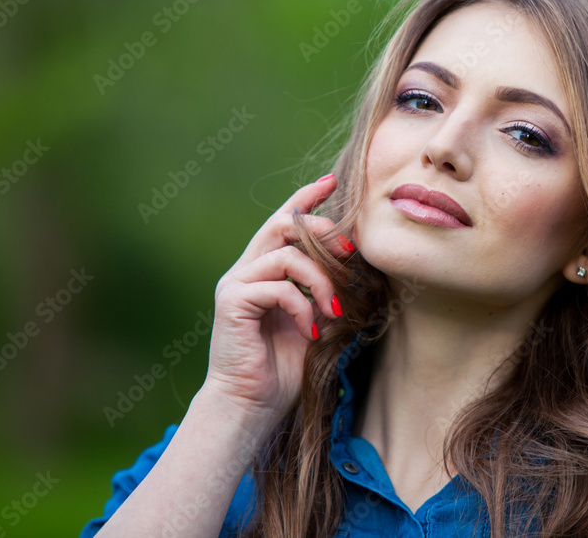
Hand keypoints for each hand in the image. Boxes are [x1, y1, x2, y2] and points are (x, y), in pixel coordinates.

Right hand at [203, 174, 353, 421]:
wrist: (251, 406)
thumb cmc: (284, 367)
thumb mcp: (315, 321)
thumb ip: (325, 291)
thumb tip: (355, 266)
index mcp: (264, 271)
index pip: (283, 221)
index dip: (305, 198)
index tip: (332, 181)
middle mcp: (246, 270)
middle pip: (282, 225)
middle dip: (322, 232)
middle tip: (350, 251)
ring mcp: (236, 284)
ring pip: (286, 255)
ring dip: (320, 279)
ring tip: (335, 308)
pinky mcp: (232, 302)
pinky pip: (277, 287)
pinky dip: (302, 306)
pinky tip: (310, 330)